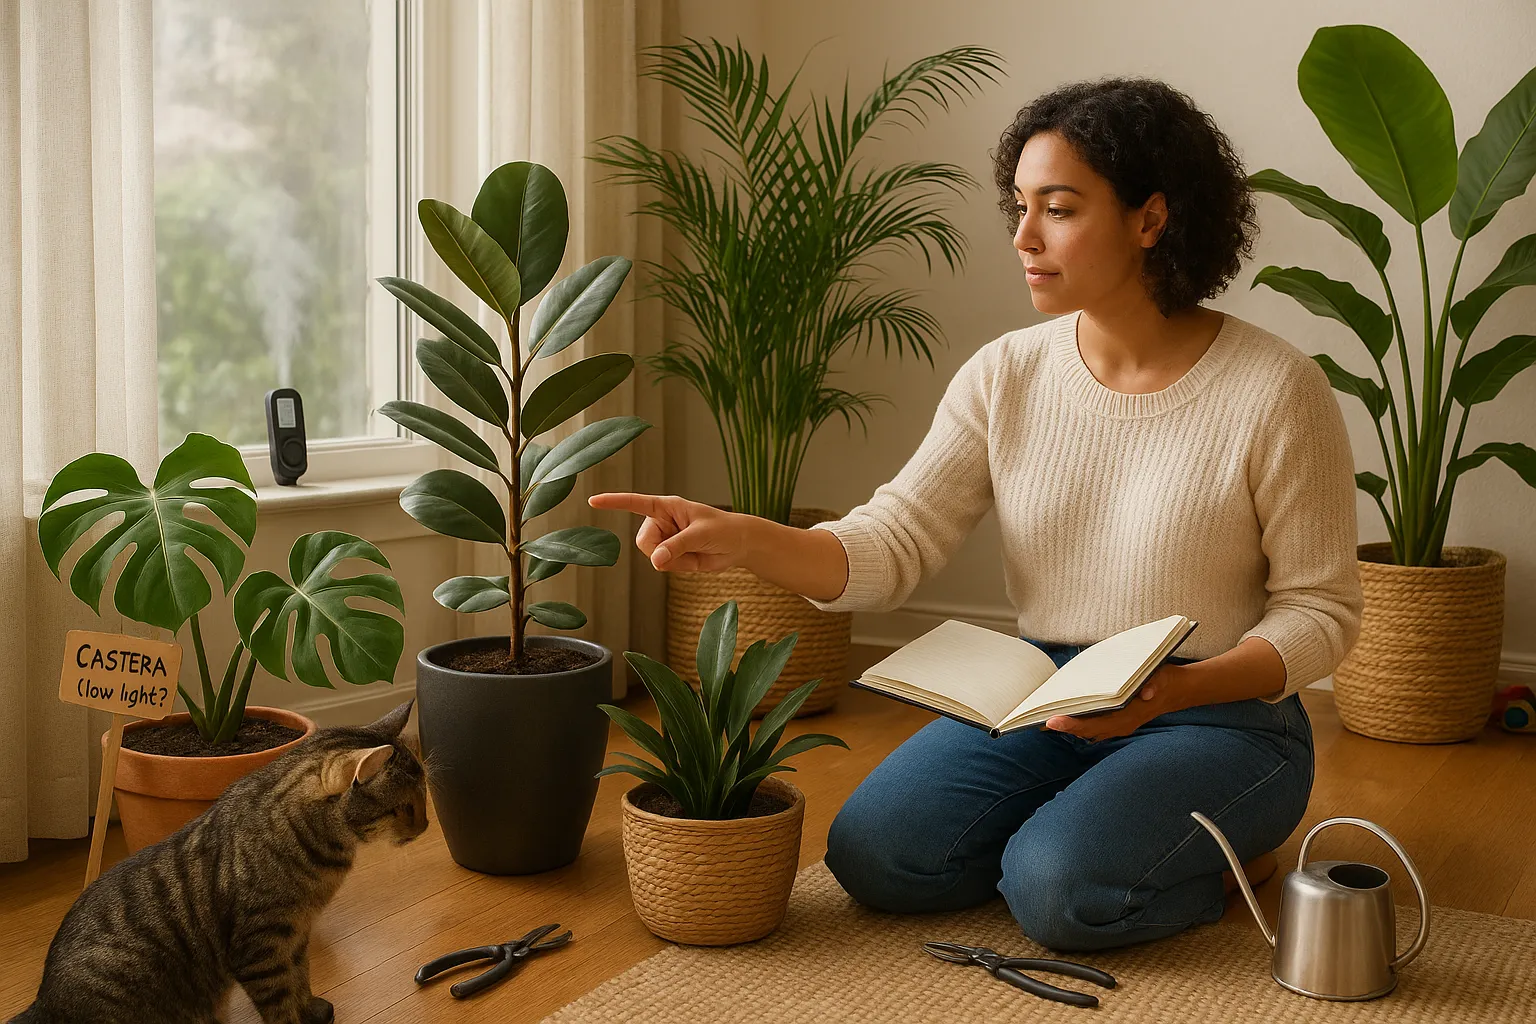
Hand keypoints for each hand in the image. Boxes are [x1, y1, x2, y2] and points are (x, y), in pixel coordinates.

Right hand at [587, 492, 747, 572]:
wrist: (737, 545)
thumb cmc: (722, 530)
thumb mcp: (701, 534)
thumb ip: (677, 546)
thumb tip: (656, 561)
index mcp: (667, 506)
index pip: (635, 503)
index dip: (614, 502)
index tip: (593, 501)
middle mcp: (661, 521)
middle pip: (643, 541)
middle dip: (659, 550)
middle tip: (684, 548)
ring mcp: (664, 538)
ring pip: (651, 555)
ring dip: (671, 560)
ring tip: (692, 552)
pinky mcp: (670, 554)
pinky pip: (662, 565)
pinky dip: (677, 567)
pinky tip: (692, 559)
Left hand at [1043, 663, 1185, 741]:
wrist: (1178, 691)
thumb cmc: (1165, 681)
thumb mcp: (1161, 677)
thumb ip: (1154, 683)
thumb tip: (1148, 692)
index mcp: (1128, 717)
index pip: (1094, 725)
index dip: (1072, 725)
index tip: (1051, 721)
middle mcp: (1121, 725)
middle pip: (1086, 731)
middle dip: (1063, 727)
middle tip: (1036, 721)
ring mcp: (1119, 725)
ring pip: (1088, 732)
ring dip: (1069, 727)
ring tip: (1045, 719)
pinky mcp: (1118, 722)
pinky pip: (1093, 727)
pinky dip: (1078, 723)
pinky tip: (1065, 715)